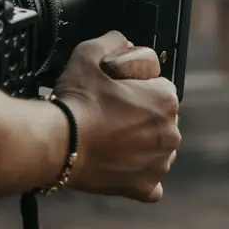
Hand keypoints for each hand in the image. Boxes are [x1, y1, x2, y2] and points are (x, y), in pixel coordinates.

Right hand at [53, 31, 180, 202]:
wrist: (57, 143)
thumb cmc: (76, 100)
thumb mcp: (91, 53)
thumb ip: (114, 41)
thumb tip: (123, 41)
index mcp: (166, 100)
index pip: (161, 88)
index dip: (139, 88)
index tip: (118, 92)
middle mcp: (171, 133)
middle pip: (160, 120)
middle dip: (141, 117)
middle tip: (110, 116)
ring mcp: (159, 163)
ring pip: (157, 150)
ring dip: (141, 145)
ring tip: (111, 140)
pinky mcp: (144, 187)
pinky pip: (150, 183)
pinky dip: (139, 176)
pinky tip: (122, 167)